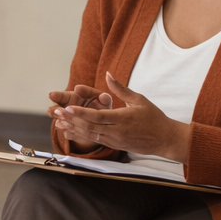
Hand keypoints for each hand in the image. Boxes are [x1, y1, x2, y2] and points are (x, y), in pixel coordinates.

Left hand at [51, 72, 190, 159]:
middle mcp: (117, 131)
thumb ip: (120, 88)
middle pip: (90, 127)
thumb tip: (107, 74)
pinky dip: (80, 135)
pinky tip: (69, 130)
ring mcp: (114, 140)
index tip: (68, 108)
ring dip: (73, 128)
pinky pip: (94, 140)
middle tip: (56, 112)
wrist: (165, 140)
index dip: (82, 113)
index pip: (98, 116)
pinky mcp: (113, 145)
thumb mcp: (139, 99)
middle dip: (71, 120)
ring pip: (90, 135)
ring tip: (58, 121)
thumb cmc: (154, 117)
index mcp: (123, 118)